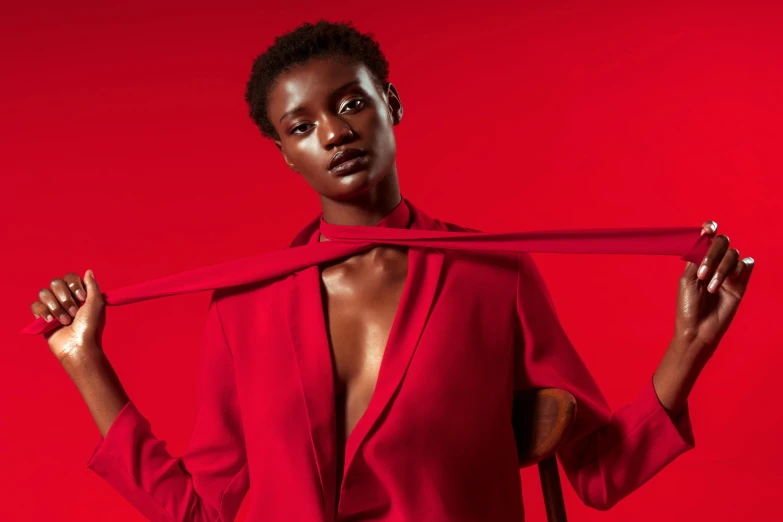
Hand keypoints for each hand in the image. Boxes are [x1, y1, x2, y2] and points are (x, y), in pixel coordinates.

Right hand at [29, 270, 105, 362]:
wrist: (79, 346)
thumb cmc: (90, 326)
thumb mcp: (97, 303)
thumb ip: (92, 286)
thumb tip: (88, 271)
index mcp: (78, 294)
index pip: (70, 278)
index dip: (74, 286)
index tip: (82, 298)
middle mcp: (65, 298)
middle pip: (56, 283)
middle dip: (65, 298)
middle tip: (74, 313)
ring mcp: (53, 307)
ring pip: (44, 293)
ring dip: (56, 307)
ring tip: (65, 321)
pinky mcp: (42, 318)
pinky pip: (35, 305)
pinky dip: (43, 312)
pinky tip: (51, 321)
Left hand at [674, 221, 754, 355]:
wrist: (698, 329)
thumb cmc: (688, 306)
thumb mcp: (687, 279)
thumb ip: (696, 258)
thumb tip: (704, 238)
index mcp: (698, 260)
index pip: (707, 238)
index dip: (709, 228)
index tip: (708, 228)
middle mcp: (714, 263)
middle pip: (722, 242)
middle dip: (713, 253)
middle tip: (702, 273)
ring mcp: (729, 272)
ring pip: (733, 254)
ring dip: (721, 268)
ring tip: (711, 287)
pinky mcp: (741, 282)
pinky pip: (747, 264)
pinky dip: (736, 269)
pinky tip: (727, 281)